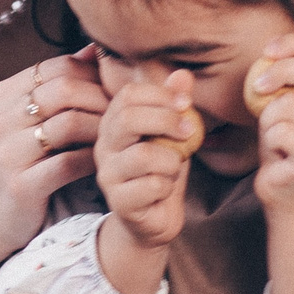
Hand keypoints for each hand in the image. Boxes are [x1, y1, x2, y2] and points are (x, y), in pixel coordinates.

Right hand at [0, 50, 106, 267]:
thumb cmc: (15, 163)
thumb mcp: (26, 120)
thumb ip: (57, 86)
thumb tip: (94, 50)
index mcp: (5, 95)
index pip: (58, 66)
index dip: (93, 75)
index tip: (114, 91)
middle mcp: (3, 119)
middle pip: (65, 89)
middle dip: (102, 99)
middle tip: (125, 114)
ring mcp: (9, 152)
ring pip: (69, 123)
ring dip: (103, 129)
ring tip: (119, 138)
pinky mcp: (21, 185)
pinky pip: (69, 163)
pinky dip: (93, 160)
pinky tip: (104, 163)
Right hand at [96, 69, 199, 252]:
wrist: (155, 219)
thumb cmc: (162, 171)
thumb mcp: (173, 134)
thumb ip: (175, 105)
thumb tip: (183, 74)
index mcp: (114, 123)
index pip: (128, 94)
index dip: (160, 94)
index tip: (185, 104)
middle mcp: (104, 146)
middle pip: (128, 118)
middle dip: (166, 121)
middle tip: (189, 131)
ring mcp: (108, 175)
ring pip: (144, 155)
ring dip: (171, 160)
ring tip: (173, 168)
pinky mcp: (119, 202)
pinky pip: (152, 185)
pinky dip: (168, 186)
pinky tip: (164, 190)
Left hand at [248, 34, 293, 215]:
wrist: (286, 191)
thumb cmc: (283, 144)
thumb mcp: (284, 104)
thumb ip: (285, 80)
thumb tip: (269, 53)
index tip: (267, 50)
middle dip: (280, 70)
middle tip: (258, 85)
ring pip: (288, 104)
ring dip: (268, 118)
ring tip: (274, 135)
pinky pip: (280, 131)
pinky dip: (269, 140)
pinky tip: (278, 153)